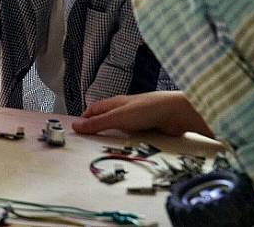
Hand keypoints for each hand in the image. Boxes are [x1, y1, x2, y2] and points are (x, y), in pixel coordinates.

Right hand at [72, 91, 213, 136]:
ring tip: (107, 150)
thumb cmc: (147, 108)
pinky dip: (129, 144)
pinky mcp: (148, 129)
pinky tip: (128, 150)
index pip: (94, 110)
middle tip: (89, 143)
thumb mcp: (117, 117)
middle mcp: (125, 111)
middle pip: (107, 121)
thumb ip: (97, 123)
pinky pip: (134, 138)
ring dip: (115, 139)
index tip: (76, 129)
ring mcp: (137, 120)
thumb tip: (76, 126)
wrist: (177, 113)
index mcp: (114, 103)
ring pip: (121, 131)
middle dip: (99, 130)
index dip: (85, 118)